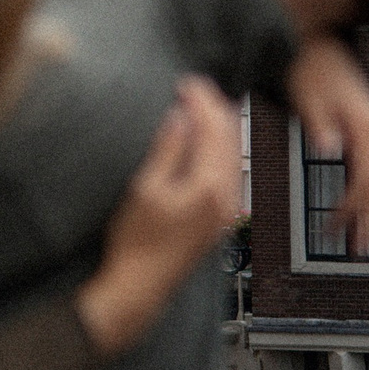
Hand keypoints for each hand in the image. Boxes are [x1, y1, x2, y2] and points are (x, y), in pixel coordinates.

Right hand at [76, 76, 244, 355]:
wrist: (139, 286)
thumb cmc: (136, 242)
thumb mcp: (145, 188)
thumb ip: (167, 149)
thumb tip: (180, 117)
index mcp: (210, 187)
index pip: (215, 128)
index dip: (202, 100)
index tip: (186, 83)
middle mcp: (227, 197)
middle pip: (230, 138)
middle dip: (213, 108)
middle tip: (192, 88)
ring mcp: (226, 210)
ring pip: (233, 154)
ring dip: (217, 127)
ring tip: (195, 108)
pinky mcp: (219, 218)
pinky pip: (228, 171)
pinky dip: (218, 148)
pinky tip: (202, 141)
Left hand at [285, 36, 368, 256]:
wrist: (312, 42)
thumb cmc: (306, 66)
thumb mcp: (306, 93)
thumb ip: (319, 122)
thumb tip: (330, 148)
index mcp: (365, 124)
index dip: (358, 209)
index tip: (342, 231)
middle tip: (358, 250)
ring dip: (368, 209)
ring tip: (355, 239)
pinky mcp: (362, 128)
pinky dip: (364, 191)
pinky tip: (352, 207)